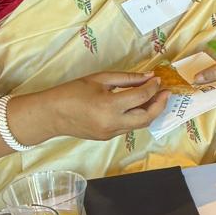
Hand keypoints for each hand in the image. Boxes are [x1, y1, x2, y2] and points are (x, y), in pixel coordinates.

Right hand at [37, 72, 168, 140]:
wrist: (50, 114)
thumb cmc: (71, 92)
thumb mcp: (100, 79)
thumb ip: (126, 78)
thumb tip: (148, 76)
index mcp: (109, 106)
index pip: (141, 97)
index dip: (153, 87)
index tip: (158, 79)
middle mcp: (112, 123)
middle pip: (147, 117)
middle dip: (160, 104)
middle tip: (165, 91)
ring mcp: (110, 133)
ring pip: (140, 124)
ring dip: (150, 111)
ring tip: (153, 97)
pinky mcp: (107, 138)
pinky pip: (128, 127)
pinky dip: (137, 116)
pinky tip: (137, 105)